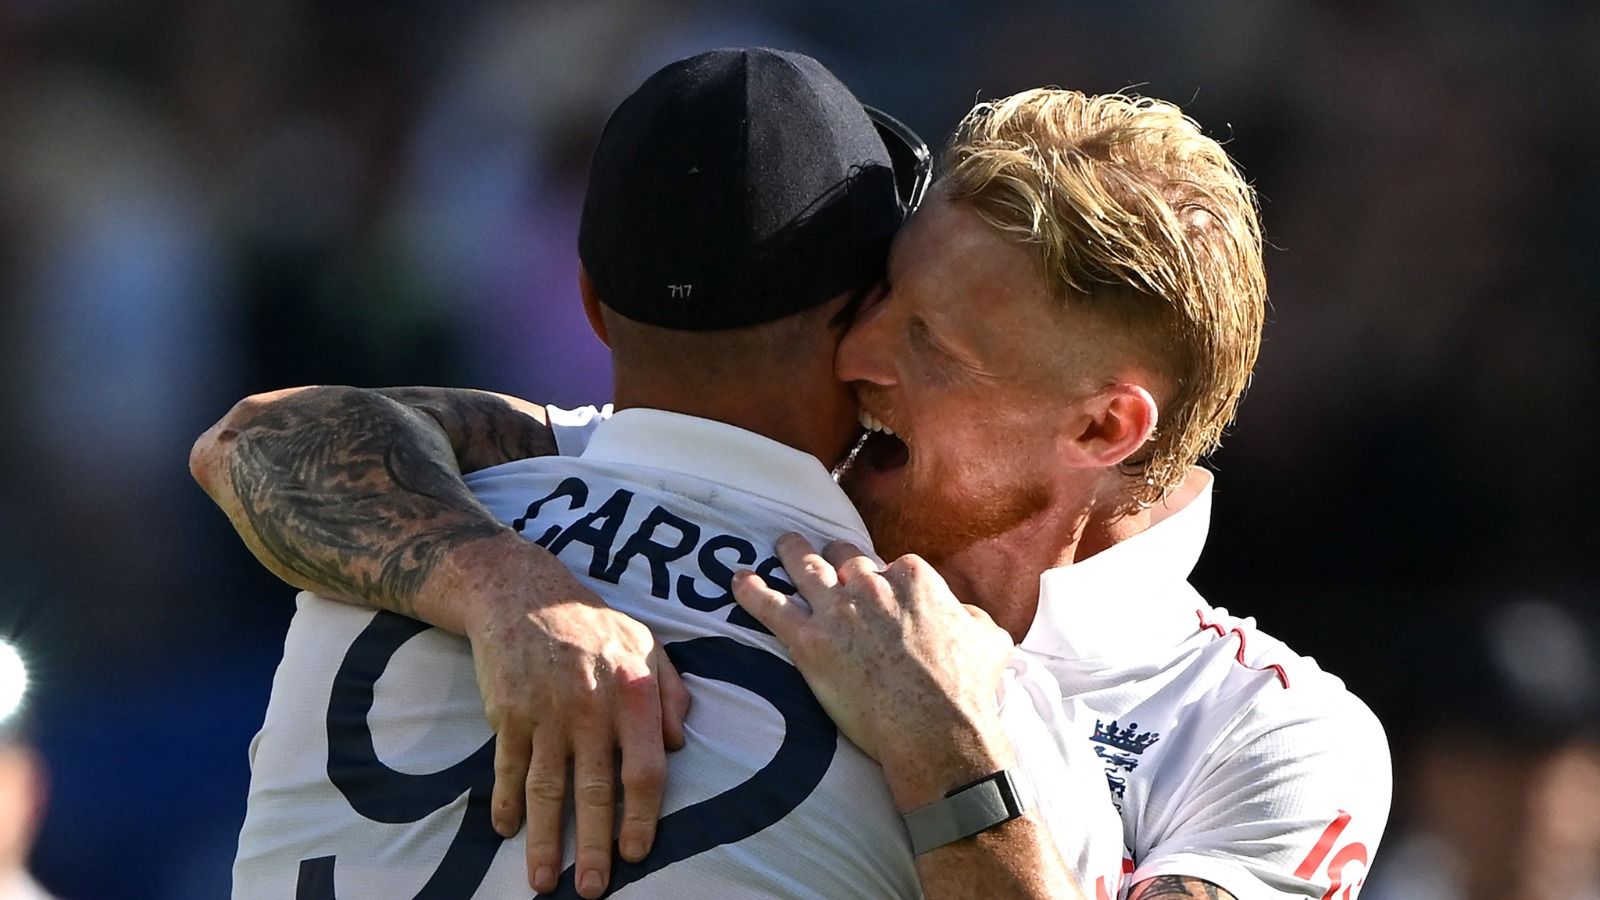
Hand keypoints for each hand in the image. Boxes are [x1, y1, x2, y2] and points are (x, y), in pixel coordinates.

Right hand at [438, 536, 690, 897]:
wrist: (521, 591)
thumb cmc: (592, 622)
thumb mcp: (648, 644)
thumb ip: (671, 692)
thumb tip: (678, 744)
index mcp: (633, 694)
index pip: (644, 770)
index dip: (641, 817)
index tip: (638, 852)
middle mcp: (590, 707)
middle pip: (594, 790)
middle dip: (594, 846)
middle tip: (593, 889)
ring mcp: (545, 712)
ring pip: (546, 789)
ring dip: (546, 840)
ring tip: (543, 882)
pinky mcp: (507, 713)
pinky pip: (507, 767)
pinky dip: (504, 803)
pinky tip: (506, 831)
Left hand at [731, 534, 1014, 809]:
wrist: (937, 730)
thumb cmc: (967, 689)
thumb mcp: (989, 640)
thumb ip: (974, 617)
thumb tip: (964, 614)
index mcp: (913, 576)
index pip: (889, 564)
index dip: (883, 580)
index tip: (880, 593)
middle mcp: (871, 584)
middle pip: (844, 558)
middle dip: (834, 558)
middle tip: (825, 560)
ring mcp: (837, 610)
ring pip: (804, 567)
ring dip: (790, 552)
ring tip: (782, 545)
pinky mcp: (809, 641)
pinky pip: (769, 606)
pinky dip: (750, 590)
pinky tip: (737, 579)